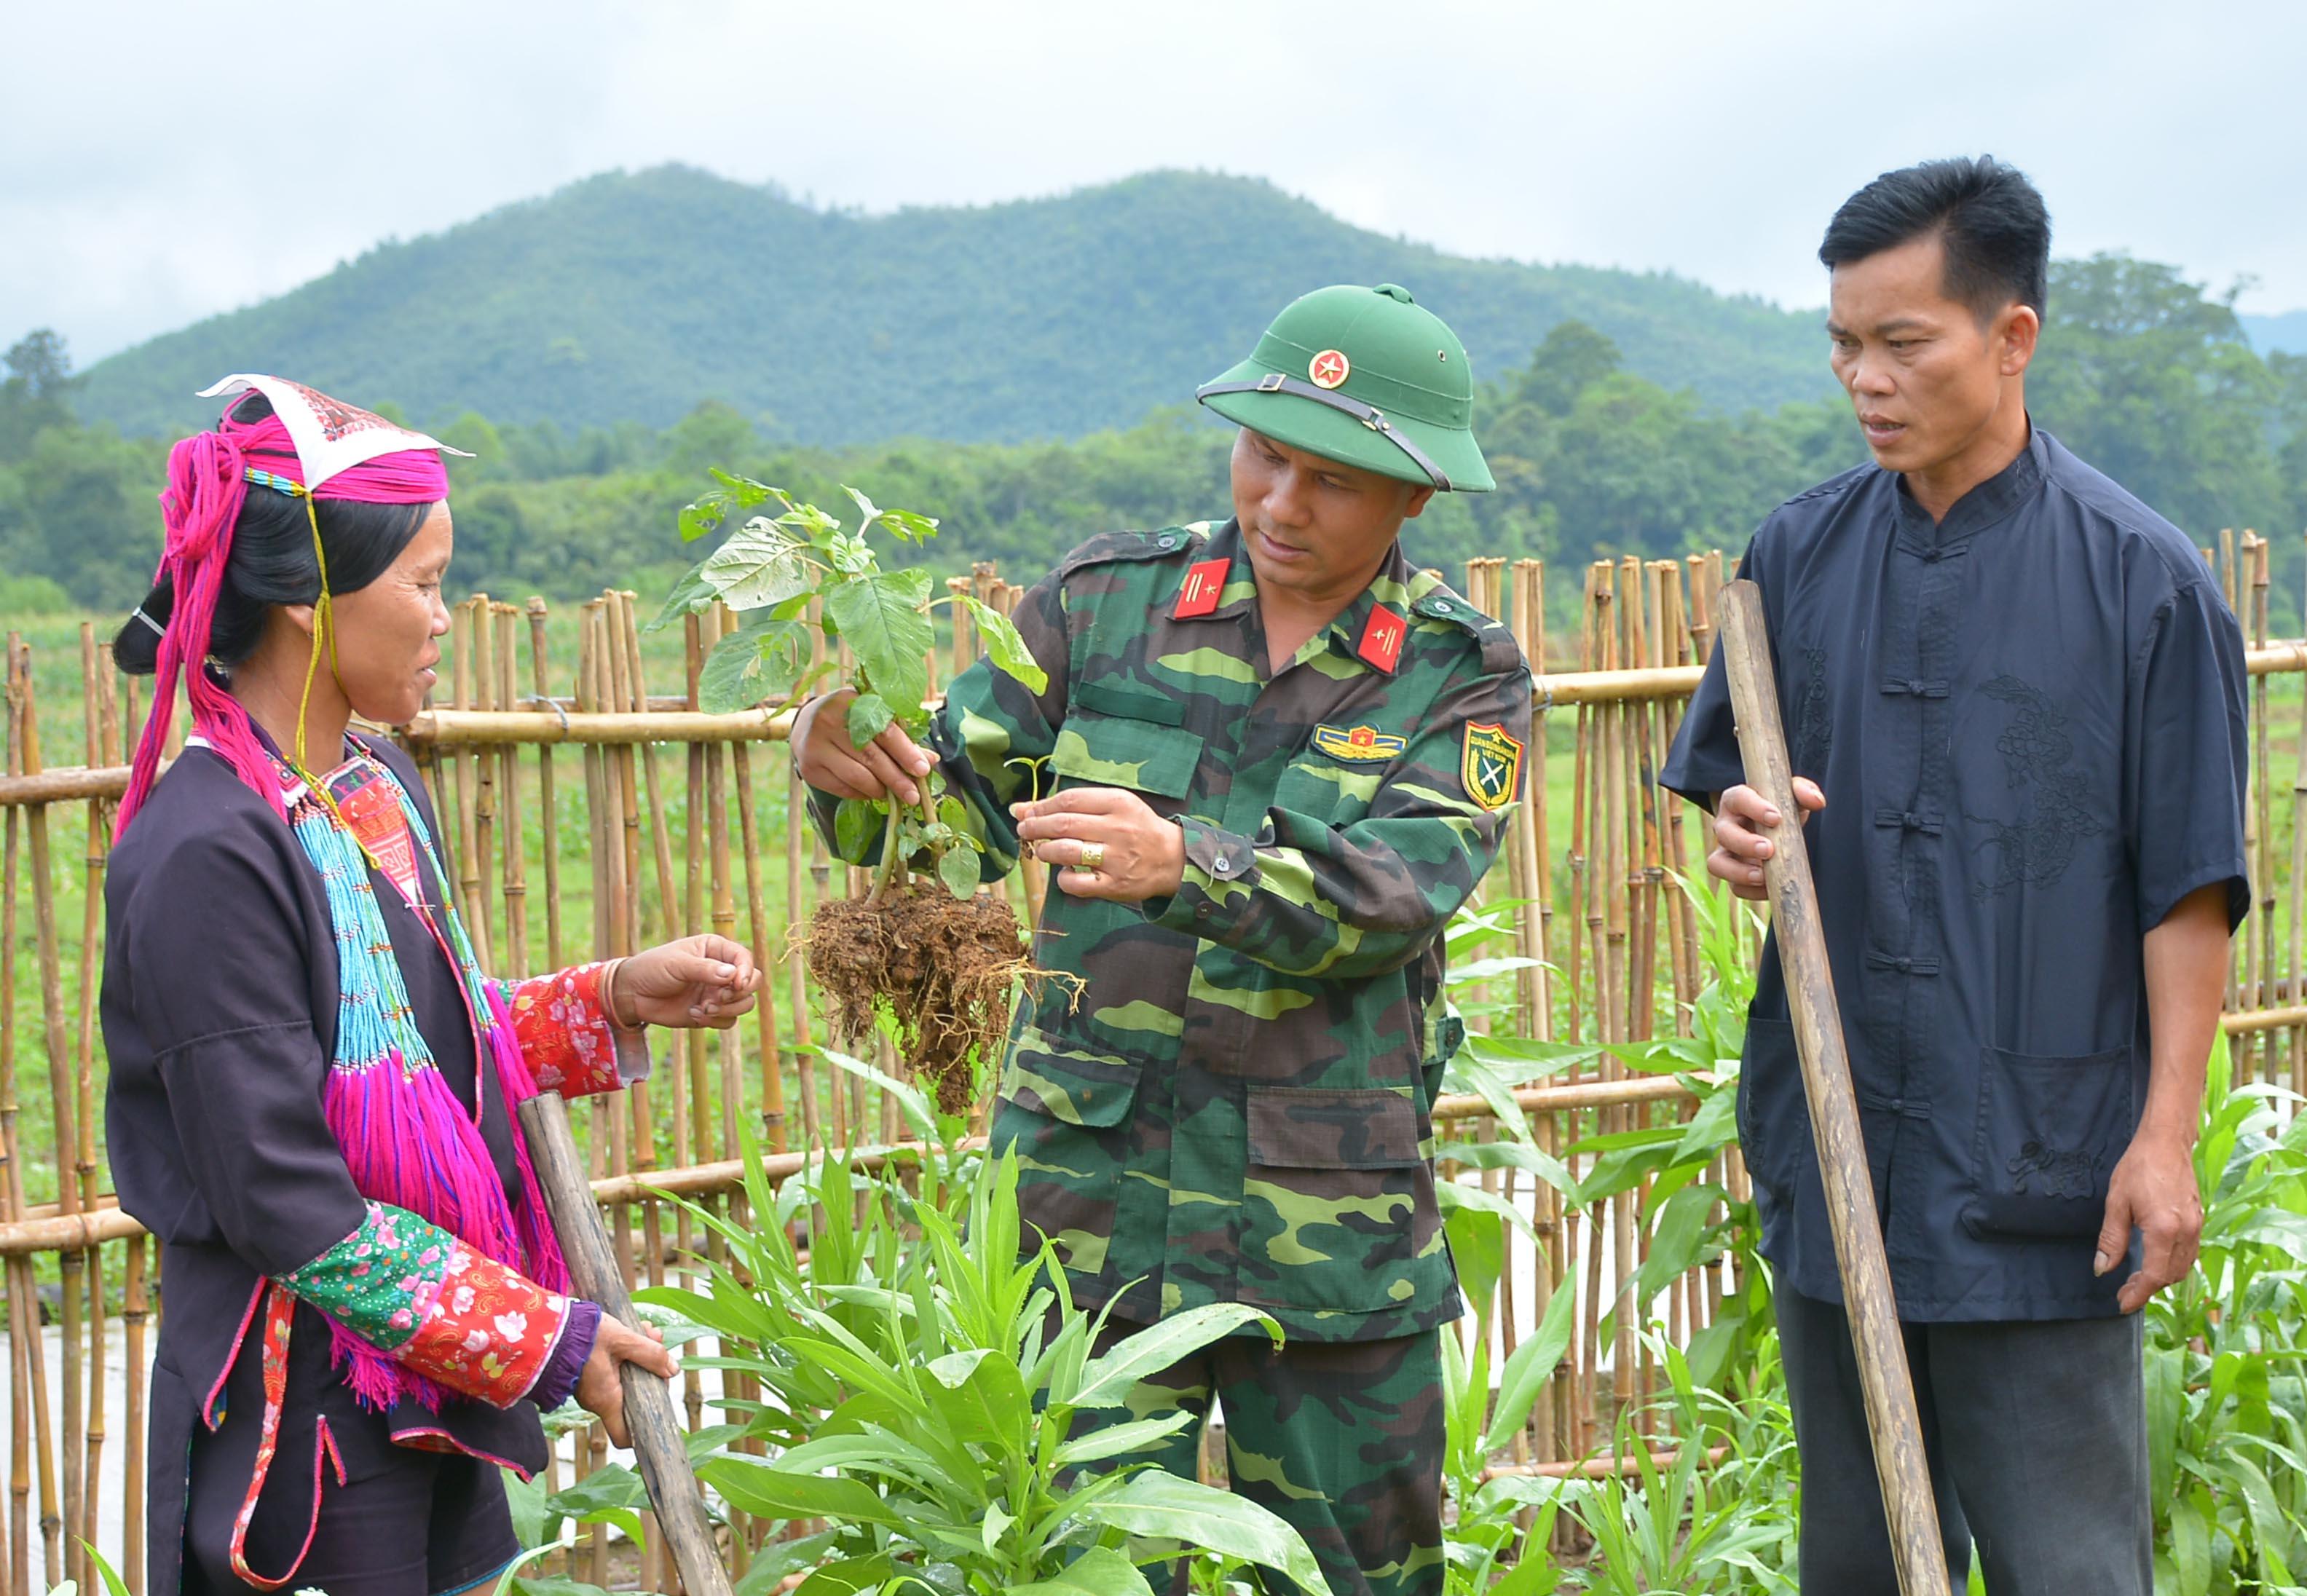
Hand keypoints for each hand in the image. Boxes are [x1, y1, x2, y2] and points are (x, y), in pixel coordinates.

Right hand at [575, 1314, 678, 1447]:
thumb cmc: (584, 1334)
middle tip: (657, 1343)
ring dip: (640, 1357)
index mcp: (606, 1400)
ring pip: (625, 1380)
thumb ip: (650, 1354)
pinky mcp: (586, 1375)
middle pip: (633, 1399)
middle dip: (651, 1371)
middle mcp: (596, 1401)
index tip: (659, 1398)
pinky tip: (633, 1331)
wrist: (549, 1324)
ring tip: (647, 1330)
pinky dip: (626, 1354)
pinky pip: (612, 1372)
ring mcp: (590, 1389)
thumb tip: (673, 1370)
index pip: (625, 1436)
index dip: (645, 1426)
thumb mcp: (623, 1339)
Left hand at [611, 935, 762, 1029]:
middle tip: (718, 998)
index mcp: (715, 949)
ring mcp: (717, 992)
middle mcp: (721, 970)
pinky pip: (728, 1020)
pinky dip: (715, 1021)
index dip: (746, 972)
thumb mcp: (678, 964)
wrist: (632, 994)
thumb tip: (732, 975)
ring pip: (744, 1004)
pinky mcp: (710, 1012)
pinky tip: (693, 1014)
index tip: (737, 984)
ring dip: (728, 1009)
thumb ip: (705, 969)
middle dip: (739, 993)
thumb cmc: (652, 969)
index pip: (744, 958)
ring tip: (703, 1009)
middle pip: (753, 982)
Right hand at [794, 688, 934, 805]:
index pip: (884, 731)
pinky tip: (874, 793)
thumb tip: (931, 760)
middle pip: (871, 757)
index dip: (906, 752)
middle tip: (914, 796)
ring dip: (881, 790)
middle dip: (897, 779)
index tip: (923, 770)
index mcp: (850, 702)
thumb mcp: (872, 717)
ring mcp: (815, 746)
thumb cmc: (849, 719)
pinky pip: (843, 788)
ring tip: (896, 797)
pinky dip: (863, 794)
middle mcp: (828, 722)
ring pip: (857, 776)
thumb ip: (901, 736)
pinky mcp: (809, 769)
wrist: (805, 724)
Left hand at [1011, 787, 1184, 903]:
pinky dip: (1062, 878)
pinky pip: (1076, 883)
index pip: (1070, 800)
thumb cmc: (1136, 827)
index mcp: (1118, 802)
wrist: (1173, 859)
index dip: (1042, 806)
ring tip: (1041, 850)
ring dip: (1044, 851)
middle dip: (1035, 827)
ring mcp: (1116, 859)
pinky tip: (1063, 873)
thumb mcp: (1113, 806)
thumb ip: (1073, 805)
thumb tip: (1021, 807)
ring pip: (1065, 851)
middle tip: (1025, 830)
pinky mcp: (1114, 885)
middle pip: (1063, 824)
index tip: (1029, 812)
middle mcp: (1117, 829)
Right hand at [1706, 779, 1825, 900]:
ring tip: (1762, 876)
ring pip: (1717, 864)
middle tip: (1768, 850)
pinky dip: (1751, 891)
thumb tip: (1817, 801)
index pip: (1738, 798)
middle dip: (1745, 844)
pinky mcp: (1733, 874)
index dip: (1754, 808)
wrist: (1777, 830)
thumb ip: (1804, 791)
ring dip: (1739, 872)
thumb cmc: (1782, 808)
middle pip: (1723, 834)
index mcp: (1737, 800)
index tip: (1776, 818)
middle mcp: (1725, 825)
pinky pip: (1734, 887)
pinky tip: (1770, 888)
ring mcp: (1726, 852)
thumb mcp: (1793, 796)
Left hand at [2096, 1125, 2202, 1312]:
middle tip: (2124, 1291)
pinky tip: (2154, 1261)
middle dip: (2148, 1288)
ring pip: (2182, 1267)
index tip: (2123, 1304)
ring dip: (2161, 1278)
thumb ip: (2111, 1239)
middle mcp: (2186, 1233)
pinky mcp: (2198, 1221)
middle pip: (2170, 1276)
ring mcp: (2196, 1227)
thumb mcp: (2116, 1203)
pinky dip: (2172, 1264)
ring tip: (2136, 1280)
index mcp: (2164, 1230)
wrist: (2166, 1143)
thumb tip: (2103, 1269)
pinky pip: (2188, 1254)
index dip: (2139, 1294)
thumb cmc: (2138, 1168)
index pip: (2155, 1276)